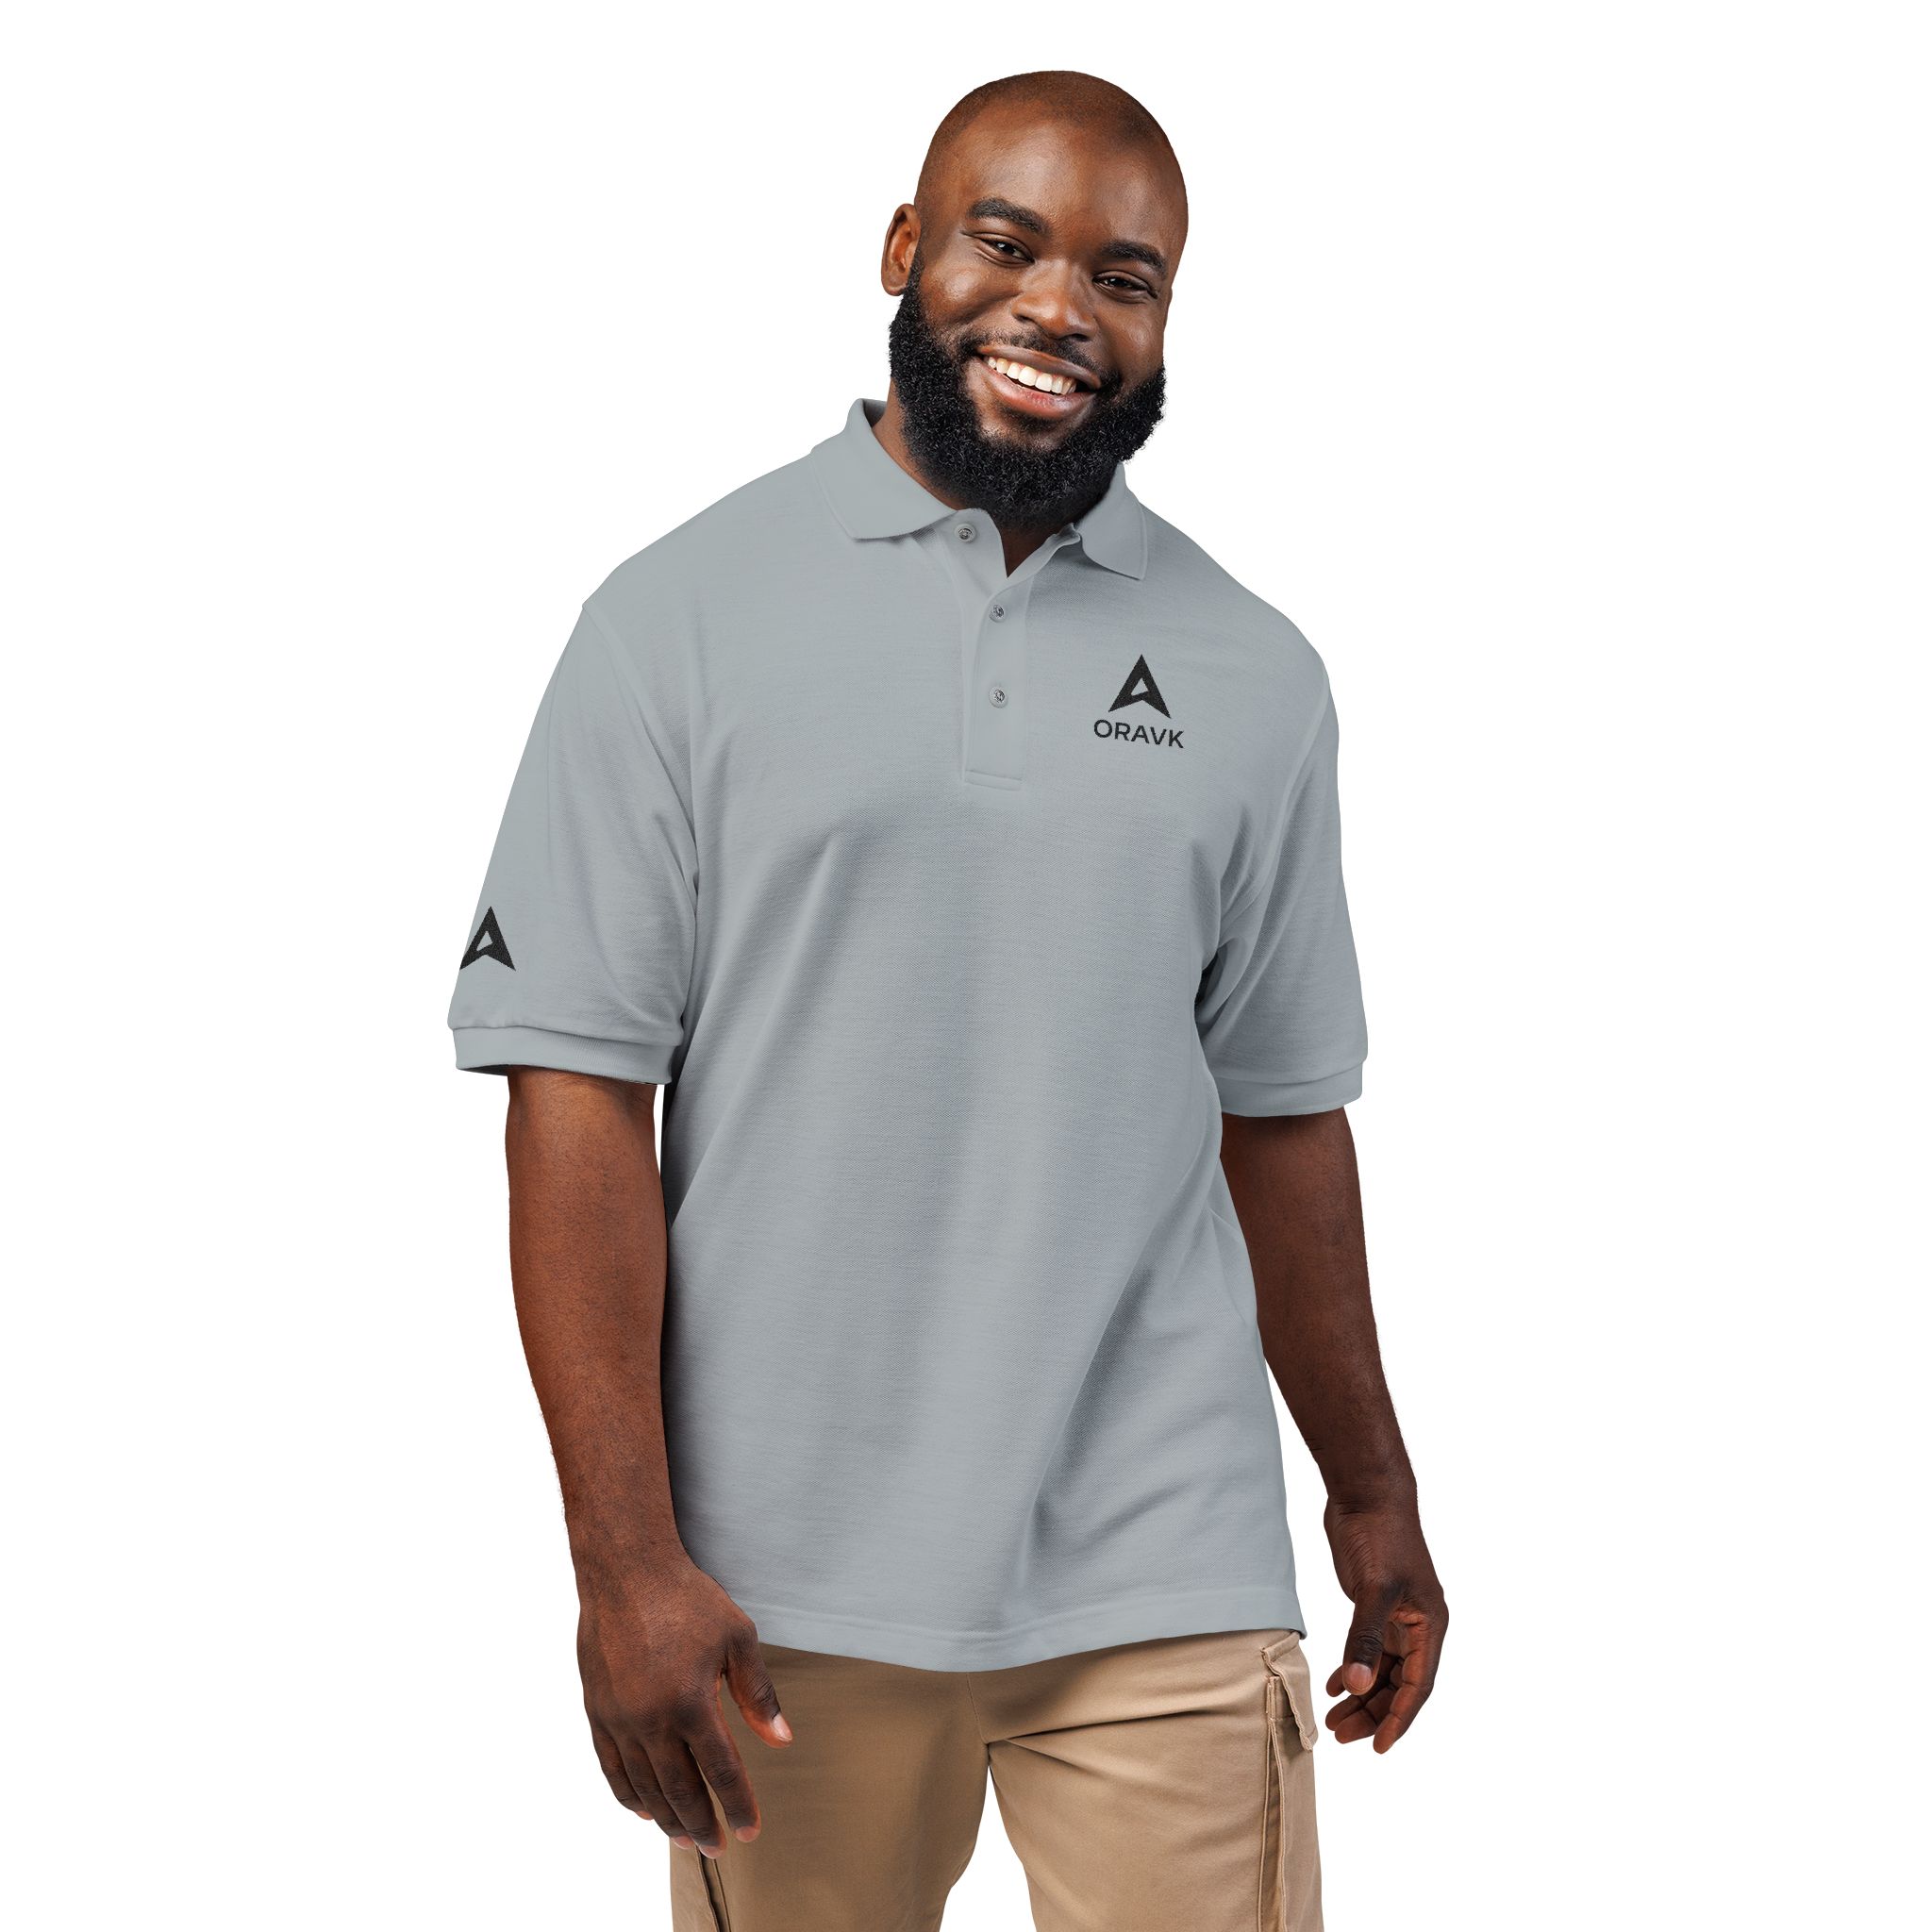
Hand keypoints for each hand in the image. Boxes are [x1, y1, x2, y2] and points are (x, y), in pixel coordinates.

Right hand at [576, 1558, 792, 1854]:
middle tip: (718, 1848)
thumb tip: (781, 1739)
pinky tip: (644, 1809)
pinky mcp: (597, 1712)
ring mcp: (620, 1719)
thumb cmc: (688, 1599)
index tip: (750, 1831)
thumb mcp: (738, 1638)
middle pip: (680, 1790)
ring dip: (667, 1818)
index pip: (721, 1772)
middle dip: (702, 1825)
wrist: (627, 1572)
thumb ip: (758, 1694)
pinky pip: (611, 1768)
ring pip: (644, 1787)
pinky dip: (629, 1795)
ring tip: (685, 1837)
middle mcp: (652, 1720)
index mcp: (692, 1703)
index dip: (737, 1805)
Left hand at [1322, 1498, 1446, 1751]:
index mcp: (1430, 1625)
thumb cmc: (1379, 1535)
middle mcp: (1418, 1626)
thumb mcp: (1373, 1588)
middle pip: (1399, 1685)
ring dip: (1361, 1695)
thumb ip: (1365, 1638)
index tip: (1379, 1747)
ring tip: (1333, 1720)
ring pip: (1383, 1671)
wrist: (1365, 1493)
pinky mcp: (1376, 1606)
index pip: (1418, 1686)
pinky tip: (1333, 1685)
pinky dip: (1352, 1669)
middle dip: (1373, 1712)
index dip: (1399, 1719)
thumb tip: (1357, 1685)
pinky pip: (1369, 1651)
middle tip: (1341, 1736)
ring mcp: (1397, 1617)